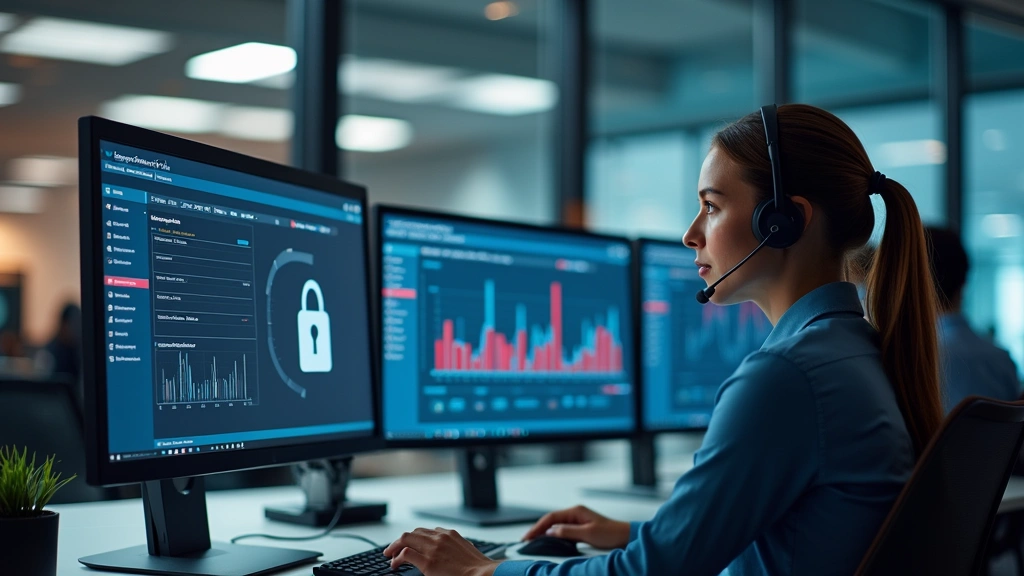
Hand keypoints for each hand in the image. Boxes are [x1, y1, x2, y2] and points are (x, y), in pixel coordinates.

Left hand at [383, 527, 500, 575]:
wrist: (484, 575)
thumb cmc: (477, 567)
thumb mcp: (465, 549)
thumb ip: (453, 546)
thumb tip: (446, 552)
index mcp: (450, 534)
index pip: (426, 531)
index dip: (414, 538)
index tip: (410, 544)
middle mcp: (440, 537)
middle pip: (413, 532)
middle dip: (400, 540)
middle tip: (393, 549)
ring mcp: (433, 548)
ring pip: (406, 538)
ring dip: (395, 547)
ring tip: (390, 555)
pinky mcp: (428, 562)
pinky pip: (406, 554)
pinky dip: (397, 558)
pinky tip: (395, 564)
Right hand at [522, 505, 630, 549]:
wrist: (625, 537)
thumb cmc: (611, 533)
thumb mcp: (587, 533)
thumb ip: (568, 532)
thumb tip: (551, 531)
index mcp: (576, 511)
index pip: (551, 518)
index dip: (538, 527)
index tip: (529, 536)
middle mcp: (575, 514)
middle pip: (551, 521)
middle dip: (538, 529)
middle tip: (526, 540)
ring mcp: (578, 521)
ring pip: (556, 526)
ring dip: (544, 533)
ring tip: (534, 541)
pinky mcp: (580, 529)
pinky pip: (563, 531)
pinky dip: (553, 536)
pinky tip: (549, 541)